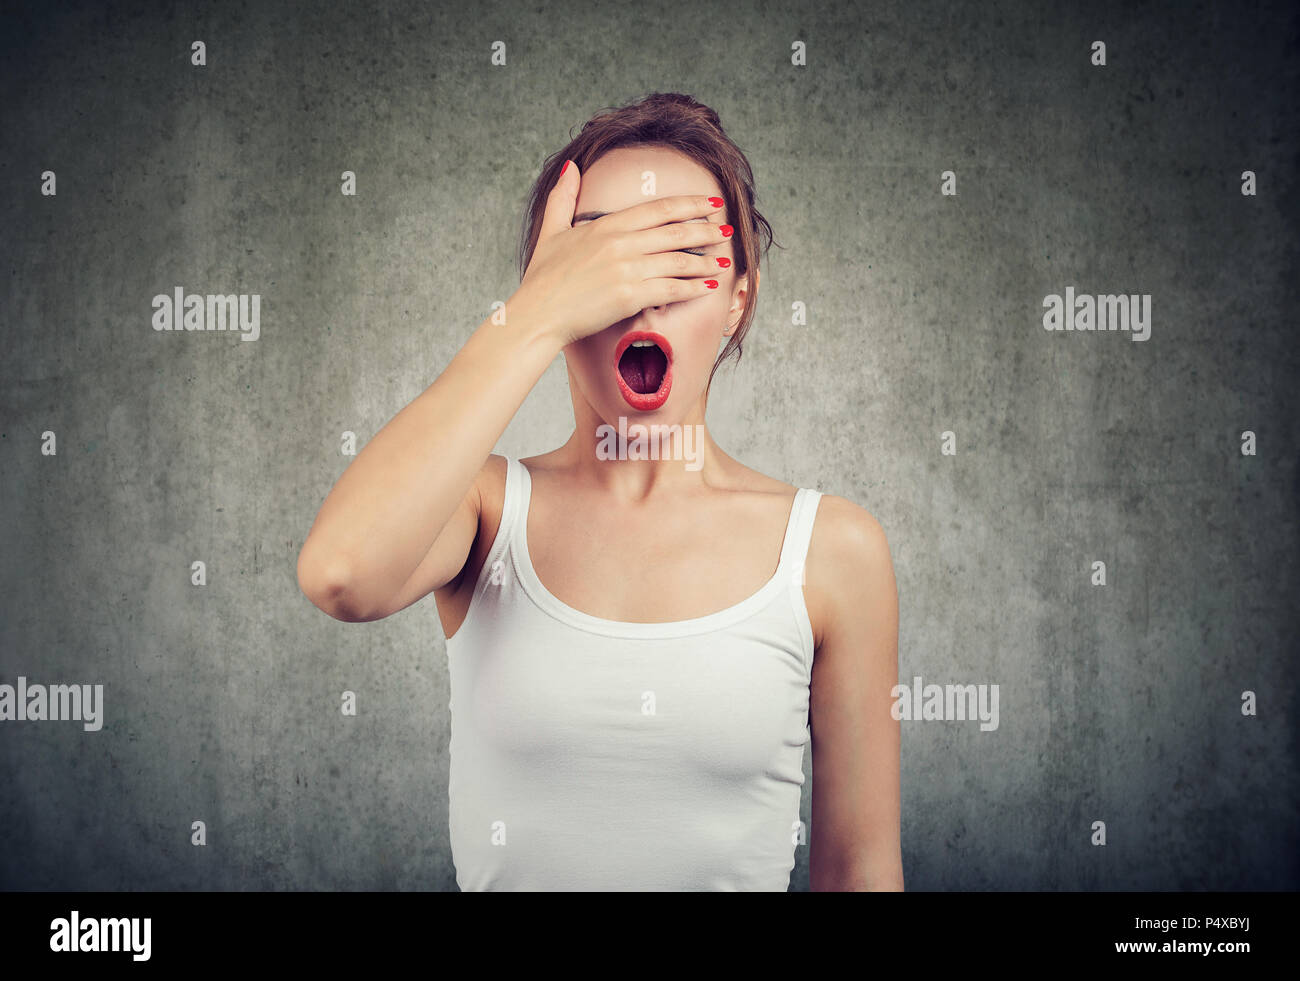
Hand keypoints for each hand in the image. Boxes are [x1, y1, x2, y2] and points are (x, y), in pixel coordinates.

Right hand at [509, 161, 730, 345]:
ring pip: (679, 260)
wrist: (537, 314)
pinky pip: (671, 289)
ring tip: (724, 261)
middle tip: (726, 228)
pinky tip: (708, 286)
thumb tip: (571, 167)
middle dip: (705, 229)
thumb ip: (563, 197)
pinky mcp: (630, 296)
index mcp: (607, 226)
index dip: (688, 204)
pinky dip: (693, 287)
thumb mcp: (551, 230)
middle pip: (675, 231)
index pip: (658, 209)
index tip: (709, 202)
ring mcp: (627, 269)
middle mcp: (621, 243)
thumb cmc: (542, 278)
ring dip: (705, 260)